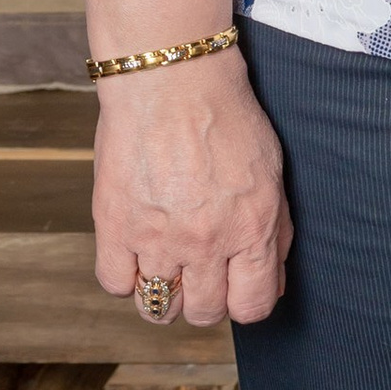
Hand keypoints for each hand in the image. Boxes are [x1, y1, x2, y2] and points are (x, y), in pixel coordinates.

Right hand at [91, 49, 292, 325]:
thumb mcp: (271, 171)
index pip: (253, 307)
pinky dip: (125, 275)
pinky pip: (116, 284)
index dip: (245, 302)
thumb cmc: (226, 114)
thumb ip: (275, 230)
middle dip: (205, 298)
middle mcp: (208, 242)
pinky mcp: (115, 226)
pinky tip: (135, 251)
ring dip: (164, 292)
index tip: (236, 287)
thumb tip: (270, 281)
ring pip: (158, 307)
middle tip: (200, 269)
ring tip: (166, 263)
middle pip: (204, 313)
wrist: (173, 76)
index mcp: (253, 228)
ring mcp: (158, 239)